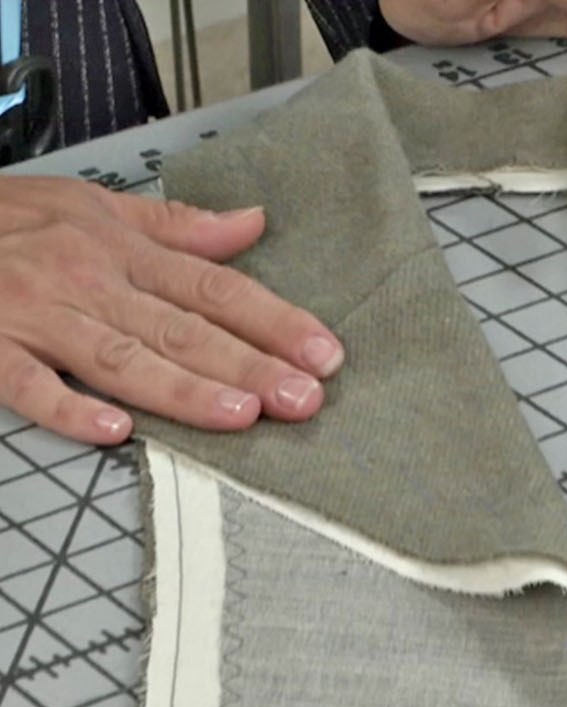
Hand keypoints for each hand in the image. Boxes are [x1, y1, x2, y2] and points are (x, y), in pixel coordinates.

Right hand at [0, 176, 343, 444]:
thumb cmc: (5, 218)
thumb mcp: (91, 205)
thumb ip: (176, 227)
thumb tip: (252, 225)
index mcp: (121, 250)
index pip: (216, 289)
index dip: (274, 321)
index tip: (324, 354)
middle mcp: (89, 281)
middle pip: (183, 328)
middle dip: (249, 364)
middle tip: (304, 399)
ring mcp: (36, 316)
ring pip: (122, 357)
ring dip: (183, 388)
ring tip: (240, 414)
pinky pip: (29, 383)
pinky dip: (69, 406)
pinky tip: (114, 430)